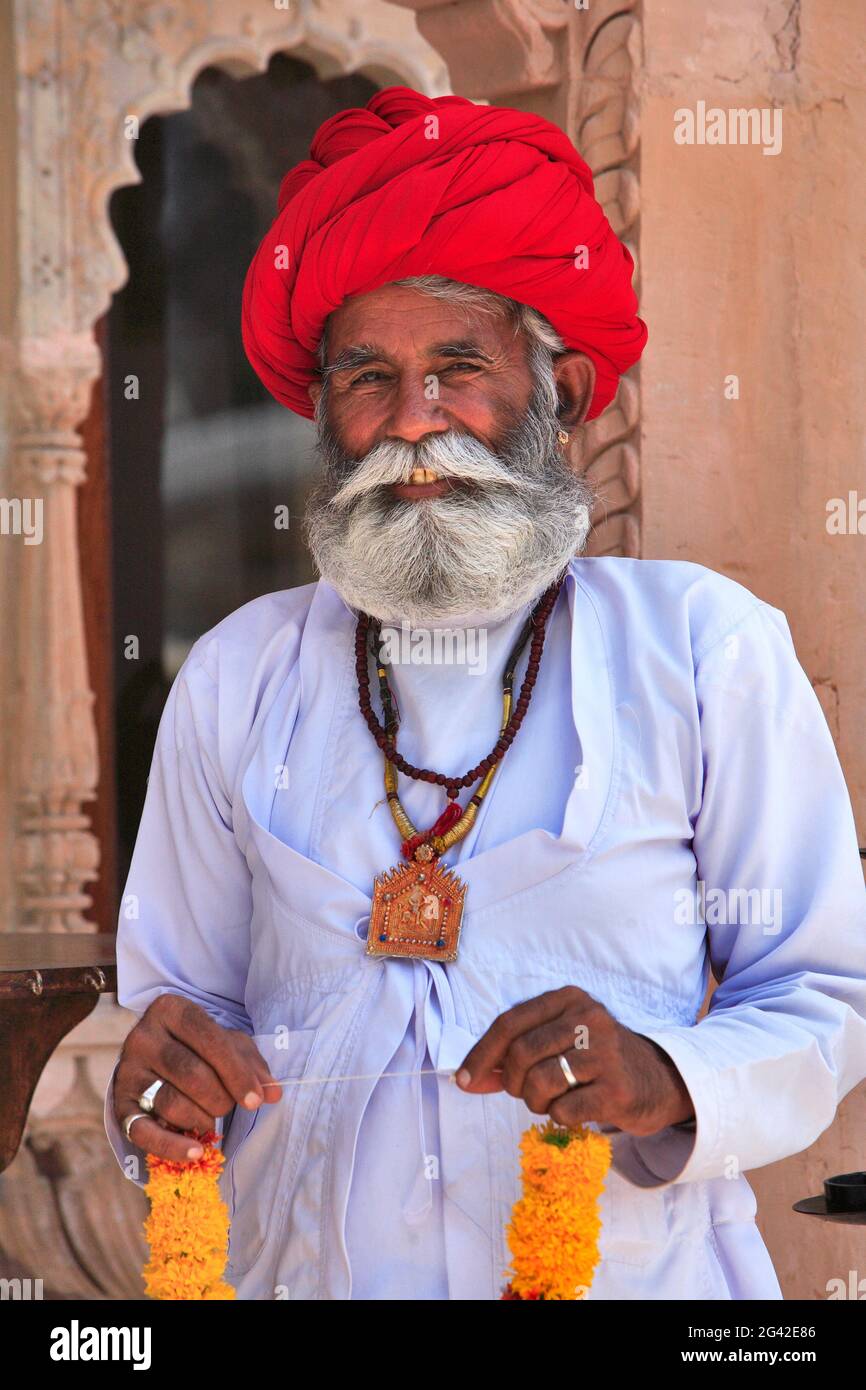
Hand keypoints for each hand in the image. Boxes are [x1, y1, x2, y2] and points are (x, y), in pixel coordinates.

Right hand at [113, 993, 280, 1161]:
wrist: (154, 1057)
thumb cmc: (197, 1048)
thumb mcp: (226, 1043)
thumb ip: (250, 1064)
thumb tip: (273, 1093)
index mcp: (170, 1009)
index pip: (209, 1039)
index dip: (236, 1072)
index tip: (256, 1100)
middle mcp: (143, 1037)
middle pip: (191, 1073)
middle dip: (220, 1097)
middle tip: (229, 1105)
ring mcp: (127, 1071)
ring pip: (171, 1102)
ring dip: (202, 1118)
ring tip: (210, 1117)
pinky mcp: (120, 1104)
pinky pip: (143, 1132)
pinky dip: (172, 1146)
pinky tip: (196, 1152)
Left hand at [456, 986, 694, 1136]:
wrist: (658, 1080)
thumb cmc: (594, 1061)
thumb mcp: (556, 1044)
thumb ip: (511, 1057)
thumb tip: (466, 1079)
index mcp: (568, 998)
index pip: (509, 1023)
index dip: (480, 1054)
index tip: (463, 1081)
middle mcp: (589, 1018)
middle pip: (520, 1054)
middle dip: (512, 1082)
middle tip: (524, 1092)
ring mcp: (605, 1052)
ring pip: (539, 1083)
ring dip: (534, 1102)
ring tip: (552, 1099)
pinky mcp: (617, 1089)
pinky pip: (563, 1110)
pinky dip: (559, 1116)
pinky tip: (576, 1109)